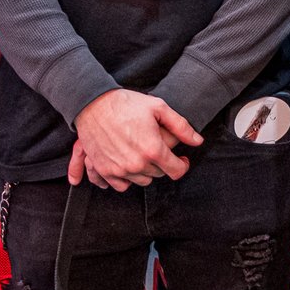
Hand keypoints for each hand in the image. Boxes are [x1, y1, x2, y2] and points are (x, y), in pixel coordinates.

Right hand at [72, 89, 200, 187]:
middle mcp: (136, 164)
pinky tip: (129, 165)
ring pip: (142, 180)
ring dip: (146, 171)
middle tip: (158, 149)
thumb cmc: (126, 103)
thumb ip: (181, 126)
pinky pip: (121, 185)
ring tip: (143, 154)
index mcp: (152, 150)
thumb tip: (197, 141)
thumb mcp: (158, 107)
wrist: (92, 103)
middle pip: (159, 175)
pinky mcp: (104, 170)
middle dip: (163, 164)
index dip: (183, 165)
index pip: (176, 171)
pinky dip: (127, 178)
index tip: (182, 159)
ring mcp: (119, 169)